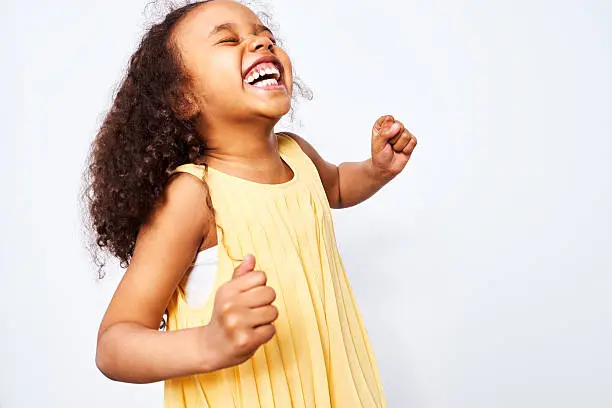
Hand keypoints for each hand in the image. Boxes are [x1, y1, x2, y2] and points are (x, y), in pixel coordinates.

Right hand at [204, 254, 277, 369]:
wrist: (210, 348)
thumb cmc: (223, 317)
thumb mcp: (228, 294)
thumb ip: (241, 276)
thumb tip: (251, 256)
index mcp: (227, 290)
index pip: (260, 276)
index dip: (259, 287)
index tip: (248, 298)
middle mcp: (230, 305)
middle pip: (270, 293)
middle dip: (265, 303)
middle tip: (251, 313)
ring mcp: (237, 323)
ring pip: (273, 312)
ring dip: (266, 320)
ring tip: (251, 324)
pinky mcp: (245, 340)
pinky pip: (271, 329)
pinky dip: (266, 334)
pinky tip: (252, 335)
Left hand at [371, 115, 417, 178]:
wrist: (386, 168)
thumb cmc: (379, 155)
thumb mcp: (378, 143)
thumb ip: (385, 133)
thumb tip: (397, 126)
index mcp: (383, 124)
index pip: (388, 119)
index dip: (386, 130)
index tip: (381, 138)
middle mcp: (394, 127)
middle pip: (399, 126)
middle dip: (392, 139)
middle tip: (388, 145)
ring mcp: (403, 133)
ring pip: (406, 135)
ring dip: (398, 146)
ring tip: (394, 149)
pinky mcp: (411, 141)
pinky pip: (412, 141)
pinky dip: (406, 149)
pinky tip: (401, 151)